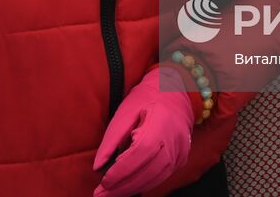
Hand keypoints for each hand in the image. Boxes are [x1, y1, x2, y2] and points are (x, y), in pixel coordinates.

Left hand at [92, 67, 193, 196]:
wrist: (176, 93)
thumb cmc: (147, 99)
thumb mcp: (125, 111)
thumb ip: (112, 139)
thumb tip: (98, 166)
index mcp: (160, 123)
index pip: (140, 153)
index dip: (121, 171)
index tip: (103, 182)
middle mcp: (174, 141)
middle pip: (148, 172)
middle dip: (123, 187)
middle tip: (101, 194)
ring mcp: (180, 152)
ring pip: (155, 179)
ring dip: (132, 189)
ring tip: (111, 194)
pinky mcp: (181, 159)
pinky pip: (161, 177)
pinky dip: (143, 184)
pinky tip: (128, 187)